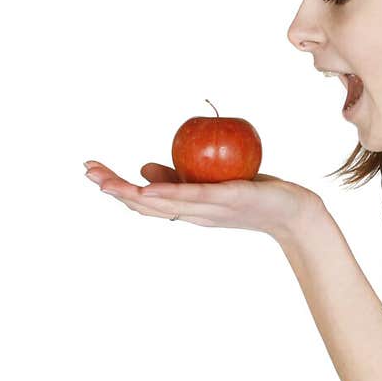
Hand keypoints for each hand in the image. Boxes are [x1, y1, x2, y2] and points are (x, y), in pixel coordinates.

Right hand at [84, 160, 320, 240]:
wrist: (293, 212)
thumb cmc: (255, 196)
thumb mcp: (212, 185)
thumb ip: (179, 177)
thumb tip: (144, 167)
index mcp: (187, 209)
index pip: (144, 201)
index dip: (116, 188)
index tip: (93, 172)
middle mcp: (192, 212)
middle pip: (144, 204)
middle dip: (114, 189)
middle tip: (88, 173)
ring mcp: (208, 208)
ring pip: (162, 203)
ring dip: (131, 192)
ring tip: (106, 181)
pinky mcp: (225, 199)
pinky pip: (192, 197)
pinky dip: (169, 192)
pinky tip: (148, 186)